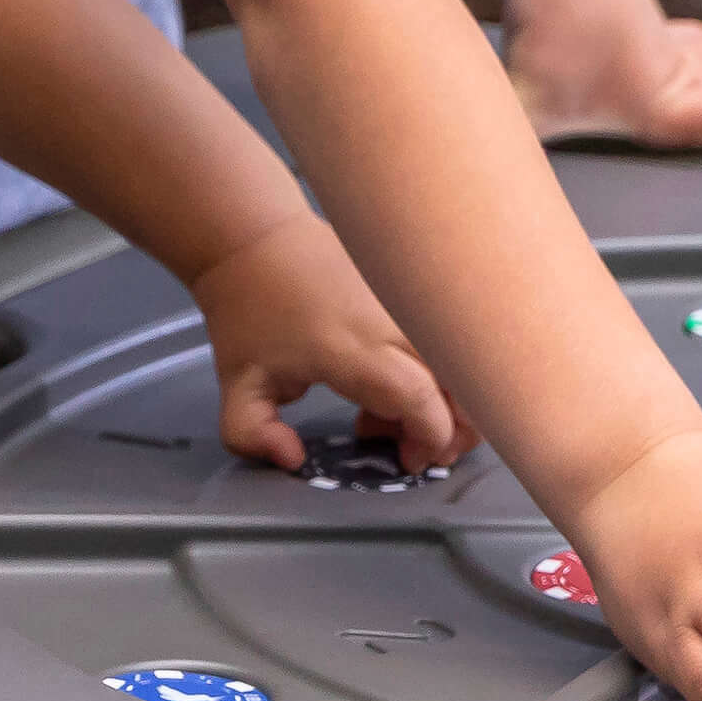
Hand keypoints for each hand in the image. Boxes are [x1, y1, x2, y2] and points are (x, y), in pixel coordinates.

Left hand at [195, 213, 478, 471]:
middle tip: (415, 446)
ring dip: (452, 399)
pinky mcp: (413, 291)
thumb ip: (252, 435)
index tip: (406, 461)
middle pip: (462, 382)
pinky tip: (403, 379)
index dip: (429, 439)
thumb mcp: (237, 386)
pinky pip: (451, 338)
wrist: (257, 239)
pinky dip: (444, 370)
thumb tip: (292, 459)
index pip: (421, 399)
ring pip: (465, 360)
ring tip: (400, 413)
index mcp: (352, 350)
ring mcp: (407, 302)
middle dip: (455, 428)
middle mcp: (391, 324)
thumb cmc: (249, 314)